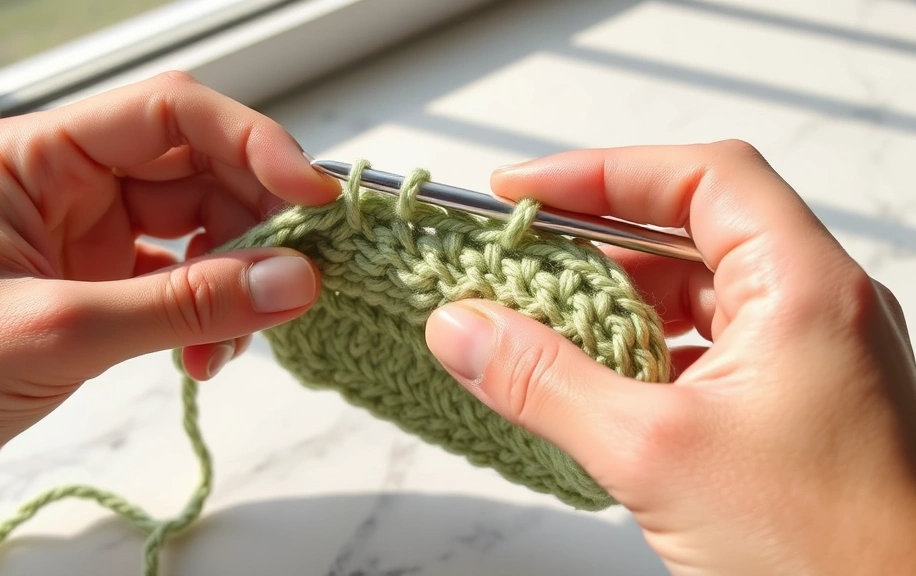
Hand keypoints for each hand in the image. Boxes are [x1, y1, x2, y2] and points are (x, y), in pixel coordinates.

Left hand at [0, 72, 339, 543]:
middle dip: (252, 226)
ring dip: (235, 284)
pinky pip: (187, 281)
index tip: (309, 195)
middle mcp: (71, 184)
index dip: (252, 142)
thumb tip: (294, 280)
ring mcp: (91, 235)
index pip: (170, 114)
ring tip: (225, 346)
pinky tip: (202, 358)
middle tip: (292, 279)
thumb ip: (184, 304)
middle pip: (200, 171)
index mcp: (38, 157)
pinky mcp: (105, 285)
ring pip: (203, 229)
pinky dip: (211, 316)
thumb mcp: (58, 331)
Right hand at [425, 140, 915, 574]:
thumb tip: (463, 329)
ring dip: (616, 302)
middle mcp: (813, 308)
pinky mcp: (789, 404)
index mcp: (804, 289)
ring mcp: (805, 357)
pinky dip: (643, 351)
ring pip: (696, 293)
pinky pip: (704, 347)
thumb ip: (545, 384)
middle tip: (518, 256)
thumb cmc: (826, 556)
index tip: (523, 191)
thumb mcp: (652, 455)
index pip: (699, 180)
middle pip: (691, 231)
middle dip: (596, 241)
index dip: (602, 172)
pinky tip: (595, 381)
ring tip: (541, 321)